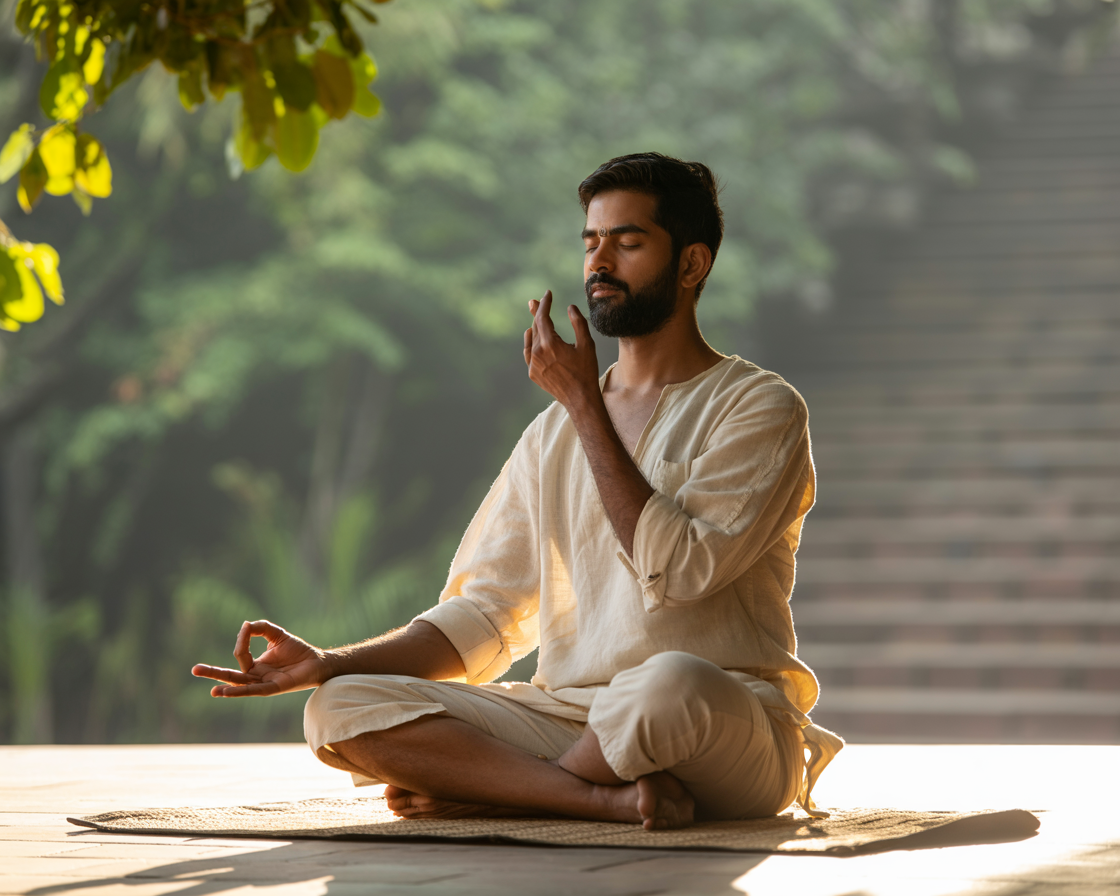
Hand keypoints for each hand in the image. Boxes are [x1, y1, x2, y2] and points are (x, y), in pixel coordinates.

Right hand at [191, 620, 329, 697]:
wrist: (318, 661)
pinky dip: (242, 692)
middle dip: (213, 673)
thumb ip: (260, 628)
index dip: (242, 641)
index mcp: (256, 666)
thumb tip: (245, 625)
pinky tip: (229, 693)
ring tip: (212, 690)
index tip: (246, 629)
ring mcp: (265, 684)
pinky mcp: (275, 688)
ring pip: (242, 686)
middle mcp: (257, 676)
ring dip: (227, 688)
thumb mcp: (276, 634)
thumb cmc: (298, 650)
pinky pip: (256, 691)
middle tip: (194, 670)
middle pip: (231, 676)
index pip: (240, 655)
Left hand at [523, 290, 599, 410]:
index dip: (545, 303)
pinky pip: (528, 353)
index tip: (547, 294)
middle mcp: (538, 353)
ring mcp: (533, 364)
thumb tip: (570, 307)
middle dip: (537, 312)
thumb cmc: (586, 371)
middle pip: (535, 326)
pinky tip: (531, 336)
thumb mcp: (587, 344)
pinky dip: (530, 342)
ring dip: (535, 327)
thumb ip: (578, 323)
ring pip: (532, 339)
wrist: (580, 399)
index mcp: (550, 343)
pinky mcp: (532, 373)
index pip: (543, 317)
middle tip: (536, 301)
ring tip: (536, 316)